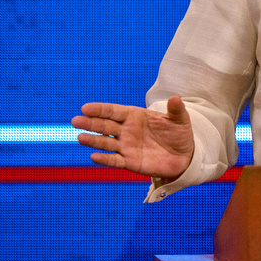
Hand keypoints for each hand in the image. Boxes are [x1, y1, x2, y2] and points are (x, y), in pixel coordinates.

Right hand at [72, 95, 193, 179]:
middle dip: (91, 123)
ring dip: (93, 141)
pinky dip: (105, 159)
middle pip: (105, 126)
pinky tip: (94, 156)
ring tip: (81, 138)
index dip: (100, 109)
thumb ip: (176, 110)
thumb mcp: (180, 120)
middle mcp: (127, 130)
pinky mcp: (130, 162)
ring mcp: (127, 146)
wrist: (184, 156)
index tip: (85, 108)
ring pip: (106, 143)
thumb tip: (176, 98)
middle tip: (76, 121)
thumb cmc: (178, 134)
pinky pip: (115, 160)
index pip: (114, 111)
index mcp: (135, 116)